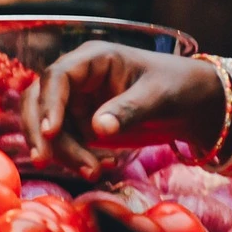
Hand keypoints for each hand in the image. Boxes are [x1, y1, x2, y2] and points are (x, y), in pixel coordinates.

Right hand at [22, 42, 223, 176]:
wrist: (192, 104)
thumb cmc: (177, 86)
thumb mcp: (158, 96)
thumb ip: (128, 110)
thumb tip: (97, 128)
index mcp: (94, 58)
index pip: (58, 76)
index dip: (50, 104)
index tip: (51, 133)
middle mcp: (79, 77)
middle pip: (39, 100)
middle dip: (39, 131)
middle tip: (43, 161)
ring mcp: (77, 101)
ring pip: (49, 126)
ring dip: (62, 152)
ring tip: (93, 172)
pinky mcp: (81, 124)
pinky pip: (65, 143)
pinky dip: (74, 159)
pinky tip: (99, 169)